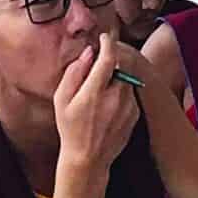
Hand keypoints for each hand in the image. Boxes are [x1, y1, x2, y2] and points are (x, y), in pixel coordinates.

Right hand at [53, 31, 138, 173]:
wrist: (88, 159)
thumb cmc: (70, 128)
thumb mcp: (62, 100)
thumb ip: (74, 73)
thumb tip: (88, 53)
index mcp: (94, 92)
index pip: (108, 58)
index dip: (107, 43)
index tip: (104, 38)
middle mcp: (115, 98)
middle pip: (120, 67)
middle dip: (111, 63)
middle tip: (98, 69)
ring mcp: (128, 106)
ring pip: (126, 80)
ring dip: (116, 79)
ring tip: (100, 94)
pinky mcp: (135, 114)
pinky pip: (130, 94)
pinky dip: (121, 93)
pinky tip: (107, 107)